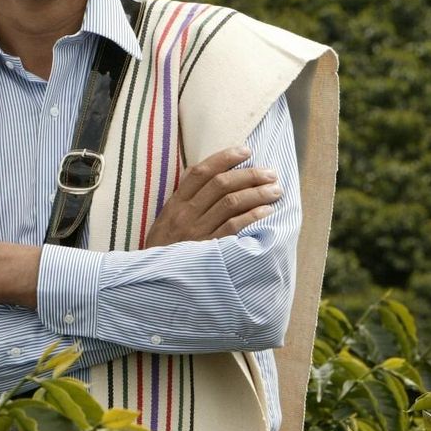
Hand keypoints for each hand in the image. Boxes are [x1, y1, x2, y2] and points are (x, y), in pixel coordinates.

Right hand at [144, 145, 281, 248]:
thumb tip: (214, 177)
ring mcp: (197, 232)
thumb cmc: (165, 247)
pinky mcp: (209, 250)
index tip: (245, 151)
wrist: (155, 280)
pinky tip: (267, 211)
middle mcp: (186, 214)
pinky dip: (252, 217)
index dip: (224, 158)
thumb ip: (186, 200)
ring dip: (256, 194)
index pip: (200, 172)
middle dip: (249, 175)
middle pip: (220, 185)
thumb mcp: (167, 220)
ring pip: (230, 203)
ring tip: (274, 190)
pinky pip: (233, 228)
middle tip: (270, 173)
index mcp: (175, 203)